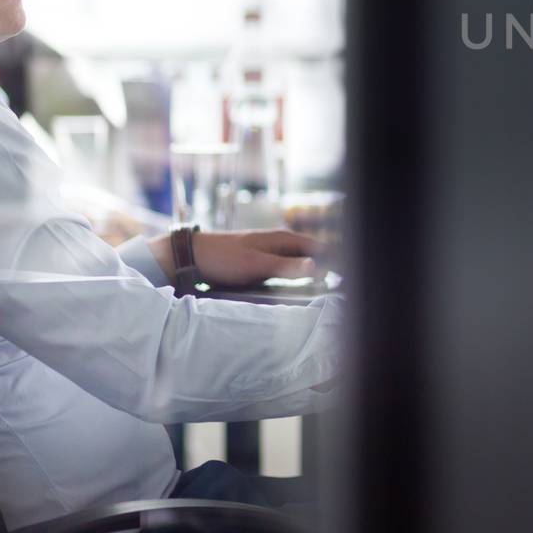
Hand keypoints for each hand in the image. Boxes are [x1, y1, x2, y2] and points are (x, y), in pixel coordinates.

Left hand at [149, 229, 327, 287]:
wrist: (190, 257)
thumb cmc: (224, 257)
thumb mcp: (257, 264)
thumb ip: (286, 266)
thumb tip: (317, 267)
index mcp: (282, 238)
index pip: (317, 248)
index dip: (332, 262)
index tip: (343, 278)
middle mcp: (277, 243)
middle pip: (307, 257)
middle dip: (320, 271)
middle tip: (331, 290)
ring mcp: (266, 253)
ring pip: (294, 265)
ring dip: (303, 277)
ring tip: (313, 293)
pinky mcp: (256, 264)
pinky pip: (280, 272)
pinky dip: (288, 280)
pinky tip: (287, 293)